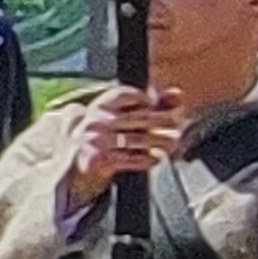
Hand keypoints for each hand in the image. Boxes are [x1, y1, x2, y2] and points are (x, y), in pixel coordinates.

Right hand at [63, 86, 185, 212]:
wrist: (78, 163)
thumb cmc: (107, 137)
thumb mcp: (124, 117)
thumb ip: (152, 105)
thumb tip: (177, 94)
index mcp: (100, 106)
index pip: (124, 94)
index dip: (144, 98)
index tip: (155, 104)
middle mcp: (95, 122)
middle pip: (137, 117)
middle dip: (163, 120)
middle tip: (179, 123)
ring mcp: (96, 141)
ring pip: (137, 139)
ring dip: (160, 142)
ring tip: (172, 143)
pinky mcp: (98, 160)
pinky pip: (130, 159)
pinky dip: (147, 160)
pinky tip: (156, 159)